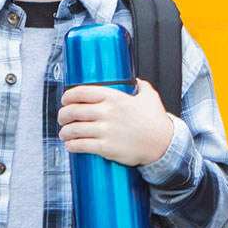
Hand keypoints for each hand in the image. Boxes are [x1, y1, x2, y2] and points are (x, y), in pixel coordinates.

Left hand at [58, 80, 173, 166]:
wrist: (164, 145)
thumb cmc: (157, 122)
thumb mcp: (150, 97)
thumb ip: (140, 86)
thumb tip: (135, 80)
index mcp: (114, 97)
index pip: (81, 92)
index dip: (67, 96)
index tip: (65, 100)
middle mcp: (107, 112)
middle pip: (72, 111)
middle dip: (63, 115)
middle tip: (64, 118)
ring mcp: (105, 130)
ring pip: (73, 129)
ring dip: (65, 132)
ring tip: (65, 133)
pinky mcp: (106, 147)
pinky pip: (80, 145)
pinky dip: (72, 146)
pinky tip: (71, 145)